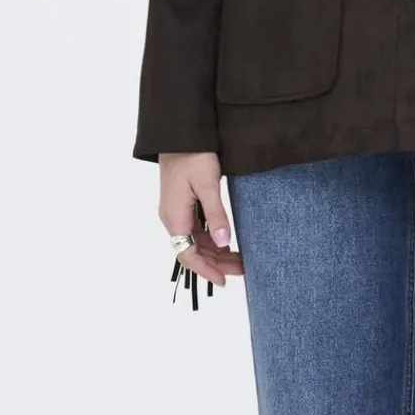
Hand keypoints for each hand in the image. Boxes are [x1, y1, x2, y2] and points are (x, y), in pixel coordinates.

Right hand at [159, 152, 244, 287]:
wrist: (179, 133)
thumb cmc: (193, 156)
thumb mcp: (208, 184)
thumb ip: (216, 214)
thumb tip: (224, 243)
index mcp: (175, 217)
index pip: (187, 255)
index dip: (206, 270)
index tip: (225, 281)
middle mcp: (172, 218)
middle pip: (193, 250)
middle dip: (216, 262)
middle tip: (243, 269)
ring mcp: (175, 210)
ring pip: (195, 240)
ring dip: (214, 251)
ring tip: (238, 258)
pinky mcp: (181, 202)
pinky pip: (195, 229)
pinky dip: (210, 238)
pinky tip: (224, 240)